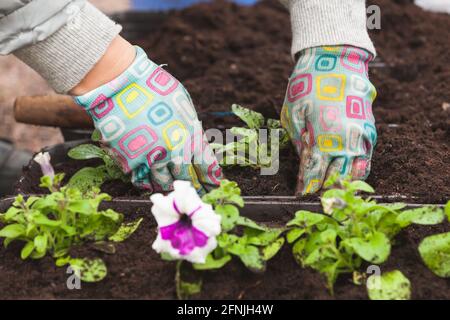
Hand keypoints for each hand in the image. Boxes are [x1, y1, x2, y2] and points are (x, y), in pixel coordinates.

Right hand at [75, 47, 221, 193]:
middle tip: (194, 192)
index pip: (206, 166)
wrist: (120, 83)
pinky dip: (146, 182)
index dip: (210, 178)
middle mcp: (174, 152)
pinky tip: (149, 182)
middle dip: (192, 187)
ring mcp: (151, 158)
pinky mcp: (130, 161)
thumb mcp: (182, 103)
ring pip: (163, 183)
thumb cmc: (153, 87)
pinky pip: (141, 180)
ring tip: (172, 187)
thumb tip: (192, 141)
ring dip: (168, 185)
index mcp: (190, 136)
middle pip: (185, 178)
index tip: (212, 185)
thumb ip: (190, 126)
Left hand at [281, 46, 376, 194]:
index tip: (299, 197)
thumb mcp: (293, 114)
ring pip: (355, 171)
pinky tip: (350, 177)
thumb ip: (301, 143)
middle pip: (336, 177)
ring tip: (333, 194)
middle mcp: (345, 140)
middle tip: (317, 203)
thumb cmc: (308, 86)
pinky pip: (367, 157)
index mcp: (323, 137)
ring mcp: (360, 135)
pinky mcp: (369, 129)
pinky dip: (359, 170)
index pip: (314, 172)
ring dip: (344, 185)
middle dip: (325, 192)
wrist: (335, 59)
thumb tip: (304, 166)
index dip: (306, 187)